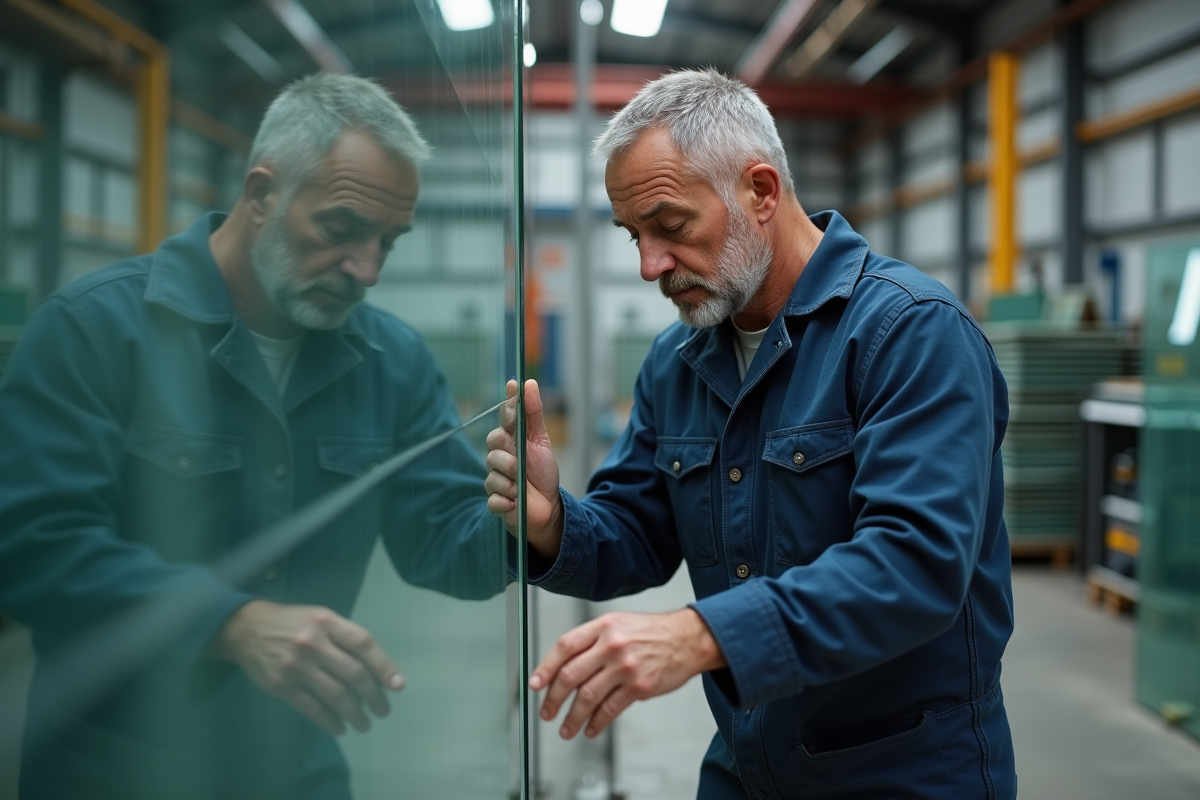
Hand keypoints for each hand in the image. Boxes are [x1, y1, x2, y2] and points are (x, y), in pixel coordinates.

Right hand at [210, 600, 402, 735]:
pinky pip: (312, 709)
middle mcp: (313, 642)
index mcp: (327, 622)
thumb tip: (378, 670)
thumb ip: (346, 638)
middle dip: (374, 697)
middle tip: (383, 710)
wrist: (247, 628)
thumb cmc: (294, 623)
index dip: (384, 666)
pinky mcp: (280, 685)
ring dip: (355, 714)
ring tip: (365, 724)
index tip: (398, 686)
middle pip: (353, 674)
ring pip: (335, 695)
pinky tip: (341, 728)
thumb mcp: (321, 618)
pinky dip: (330, 722)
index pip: (363, 644)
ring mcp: (295, 665)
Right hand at [485, 379, 563, 558]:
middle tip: (520, 465)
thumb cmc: (542, 471)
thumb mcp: (542, 440)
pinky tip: (514, 502)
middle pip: (493, 441)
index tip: (515, 394)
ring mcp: (495, 478)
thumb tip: (529, 383)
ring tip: (521, 487)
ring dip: (510, 480)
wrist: (548, 505)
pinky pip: (493, 498)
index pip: (505, 417)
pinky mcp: (495, 501)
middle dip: (508, 453)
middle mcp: (499, 455)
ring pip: (492, 471)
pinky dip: (505, 500)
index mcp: (511, 438)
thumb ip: (534, 413)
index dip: (510, 407)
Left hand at [531, 608, 725, 739]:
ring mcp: (625, 667)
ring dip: (572, 717)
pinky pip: (610, 709)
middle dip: (554, 698)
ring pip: (587, 696)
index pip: (564, 646)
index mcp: (603, 627)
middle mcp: (612, 645)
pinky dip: (596, 723)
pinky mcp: (639, 686)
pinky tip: (591, 729)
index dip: (545, 667)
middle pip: (570, 675)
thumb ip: (592, 642)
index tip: (535, 684)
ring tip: (566, 729)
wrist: (687, 639)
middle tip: (547, 712)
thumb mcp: (618, 624)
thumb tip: (564, 669)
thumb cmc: (651, 632)